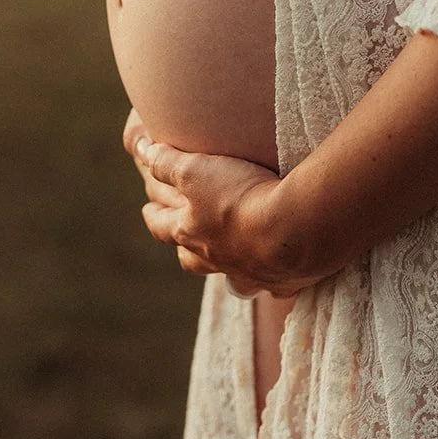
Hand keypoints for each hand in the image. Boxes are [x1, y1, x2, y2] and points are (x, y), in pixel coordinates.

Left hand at [124, 119, 323, 298]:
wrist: (294, 230)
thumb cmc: (238, 198)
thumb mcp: (195, 171)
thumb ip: (167, 163)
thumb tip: (143, 153)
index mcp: (191, 233)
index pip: (162, 226)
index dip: (154, 215)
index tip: (149, 209)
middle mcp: (215, 259)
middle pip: (191, 259)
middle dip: (185, 248)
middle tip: (185, 235)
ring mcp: (249, 274)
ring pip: (231, 278)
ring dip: (226, 269)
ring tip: (231, 258)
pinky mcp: (281, 280)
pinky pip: (272, 285)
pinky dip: (271, 279)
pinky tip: (278, 273)